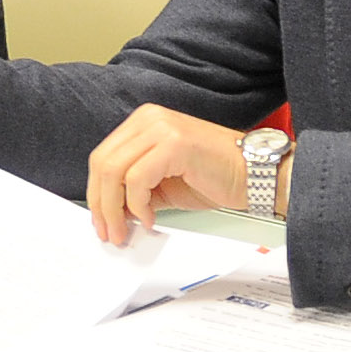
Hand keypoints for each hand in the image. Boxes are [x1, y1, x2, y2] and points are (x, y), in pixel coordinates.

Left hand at [83, 106, 253, 245]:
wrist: (254, 176)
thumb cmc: (214, 178)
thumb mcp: (163, 183)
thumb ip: (134, 190)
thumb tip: (109, 212)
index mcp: (144, 122)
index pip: (103, 157)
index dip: (96, 193)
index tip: (101, 221)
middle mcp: (149, 118)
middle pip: (103, 163)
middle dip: (100, 204)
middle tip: (109, 232)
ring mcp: (162, 127)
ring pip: (114, 171)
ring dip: (115, 209)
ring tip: (126, 230)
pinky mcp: (174, 143)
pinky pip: (137, 179)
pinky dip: (138, 205)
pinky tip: (151, 219)